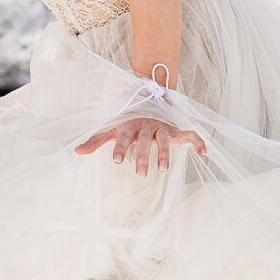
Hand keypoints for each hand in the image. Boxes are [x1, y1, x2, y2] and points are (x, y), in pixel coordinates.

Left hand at [75, 115, 206, 177]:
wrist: (149, 105)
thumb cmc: (128, 124)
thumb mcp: (113, 130)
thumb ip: (97, 140)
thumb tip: (76, 150)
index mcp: (130, 126)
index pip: (123, 137)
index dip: (119, 148)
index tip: (115, 161)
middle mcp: (147, 126)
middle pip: (145, 140)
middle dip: (142, 156)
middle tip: (139, 174)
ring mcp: (163, 128)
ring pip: (165, 140)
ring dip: (166, 154)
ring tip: (164, 170)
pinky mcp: (177, 132)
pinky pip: (190, 135)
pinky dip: (198, 142)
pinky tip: (204, 154)